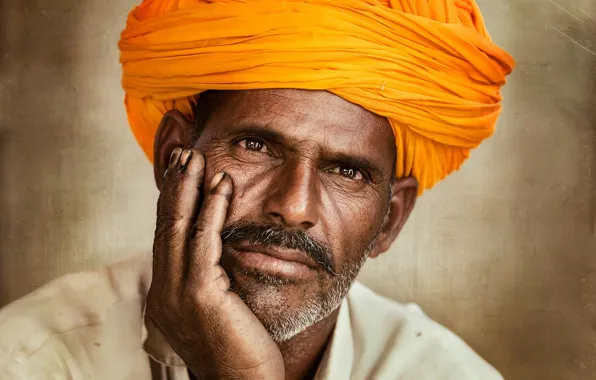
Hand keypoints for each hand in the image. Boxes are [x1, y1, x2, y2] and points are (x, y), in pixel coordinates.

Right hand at [146, 148, 284, 379]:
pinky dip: (212, 209)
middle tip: (184, 152)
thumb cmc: (239, 348)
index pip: (166, 236)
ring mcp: (177, 293)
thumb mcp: (218, 307)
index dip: (172, 201)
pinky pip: (204, 242)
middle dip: (175, 186)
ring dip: (190, 188)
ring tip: (198, 157)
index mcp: (167, 293)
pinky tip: (222, 185)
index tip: (181, 171)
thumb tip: (217, 249)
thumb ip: (210, 277)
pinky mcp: (199, 295)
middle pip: (165, 225)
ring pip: (179, 228)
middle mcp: (164, 291)